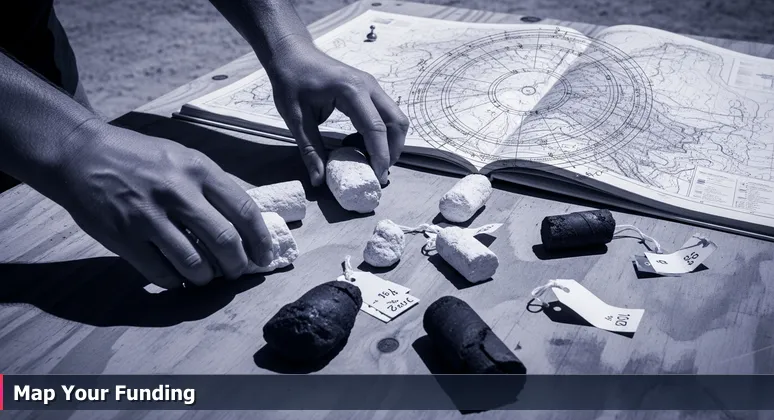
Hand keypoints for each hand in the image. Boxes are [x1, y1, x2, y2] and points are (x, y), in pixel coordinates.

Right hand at [53, 121, 274, 288]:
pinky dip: (175, 282)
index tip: (264, 256)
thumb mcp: (183, 158)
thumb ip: (214, 186)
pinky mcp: (124, 237)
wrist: (81, 155)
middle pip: (224, 240)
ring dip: (207, 277)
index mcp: (198, 169)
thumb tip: (249, 219)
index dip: (260, 239)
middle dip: (237, 264)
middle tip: (237, 272)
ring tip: (207, 277)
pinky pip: (160, 273)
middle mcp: (177, 191)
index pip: (243, 210)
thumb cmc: (140, 158)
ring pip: (194, 263)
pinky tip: (178, 278)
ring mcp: (148, 216)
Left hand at [266, 36, 408, 185]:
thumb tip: (320, 180)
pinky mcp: (370, 90)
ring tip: (370, 160)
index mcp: (351, 91)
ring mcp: (372, 86)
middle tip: (378, 172)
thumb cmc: (291, 81)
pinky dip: (381, 133)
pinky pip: (385, 114)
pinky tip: (360, 144)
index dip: (380, 156)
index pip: (376, 128)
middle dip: (393, 151)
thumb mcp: (295, 117)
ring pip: (396, 118)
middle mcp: (369, 86)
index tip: (377, 177)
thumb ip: (310, 149)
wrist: (292, 54)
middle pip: (397, 122)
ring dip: (390, 142)